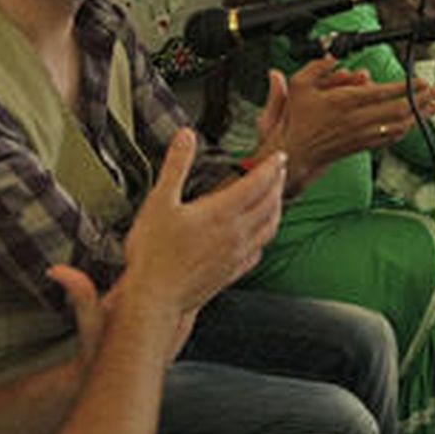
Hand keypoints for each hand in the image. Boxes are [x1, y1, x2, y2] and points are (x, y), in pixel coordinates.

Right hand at [121, 127, 286, 324]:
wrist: (156, 297)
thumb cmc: (154, 254)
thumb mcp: (159, 200)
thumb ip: (176, 165)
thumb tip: (186, 136)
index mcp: (222, 212)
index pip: (258, 184)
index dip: (271, 167)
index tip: (280, 157)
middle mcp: (236, 234)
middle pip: (269, 204)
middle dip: (277, 184)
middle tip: (280, 172)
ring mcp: (237, 255)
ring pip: (269, 228)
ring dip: (276, 209)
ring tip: (276, 199)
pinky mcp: (232, 273)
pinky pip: (258, 251)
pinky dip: (264, 237)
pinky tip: (259, 237)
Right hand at [254, 57, 434, 192]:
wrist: (296, 151)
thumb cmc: (298, 119)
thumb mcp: (300, 84)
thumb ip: (318, 66)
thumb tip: (334, 56)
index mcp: (345, 101)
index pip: (384, 93)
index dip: (407, 87)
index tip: (421, 81)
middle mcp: (357, 119)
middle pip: (399, 110)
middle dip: (421, 100)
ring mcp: (362, 134)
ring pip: (398, 125)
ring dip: (419, 116)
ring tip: (434, 107)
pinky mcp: (363, 145)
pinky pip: (389, 138)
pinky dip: (405, 130)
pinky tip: (413, 123)